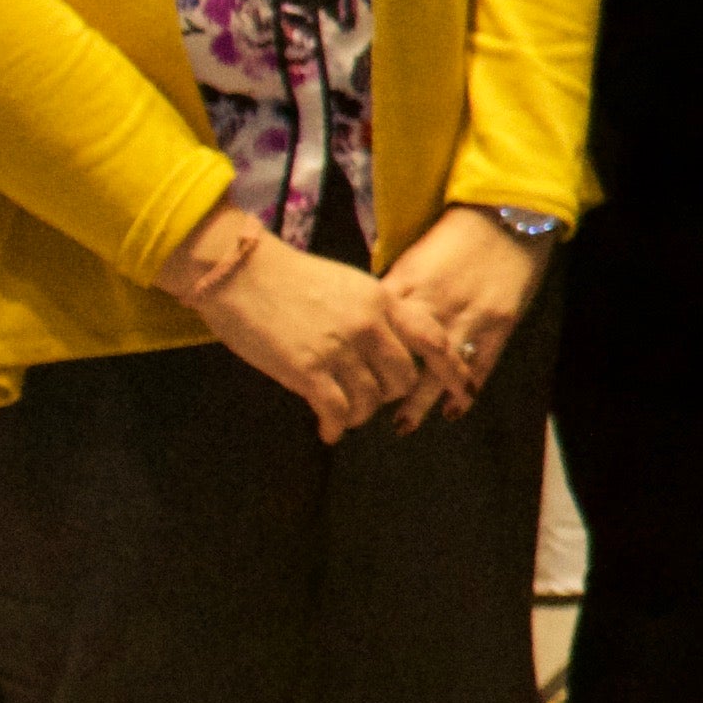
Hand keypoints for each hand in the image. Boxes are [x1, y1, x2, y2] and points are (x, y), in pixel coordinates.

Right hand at [164, 216, 461, 440]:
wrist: (240, 271)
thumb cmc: (290, 277)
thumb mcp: (348, 284)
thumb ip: (374, 312)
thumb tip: (391, 342)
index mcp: (382, 301)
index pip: (432, 339)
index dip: (452, 367)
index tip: (463, 388)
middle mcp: (368, 326)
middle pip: (402, 378)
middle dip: (390, 394)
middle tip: (372, 396)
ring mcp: (338, 349)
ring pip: (370, 400)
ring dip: (360, 413)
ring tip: (345, 413)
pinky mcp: (307, 370)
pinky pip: (337, 410)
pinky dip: (335, 426)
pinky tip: (328, 430)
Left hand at [375, 211, 551, 418]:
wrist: (507, 218)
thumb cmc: (455, 237)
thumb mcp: (414, 258)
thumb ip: (393, 291)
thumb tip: (366, 322)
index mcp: (409, 284)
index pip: (377, 329)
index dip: (360, 358)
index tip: (344, 379)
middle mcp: (436, 303)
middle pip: (403, 354)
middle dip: (384, 386)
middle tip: (363, 412)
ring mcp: (470, 316)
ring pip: (439, 367)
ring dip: (420, 400)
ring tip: (403, 426)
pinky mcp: (499, 324)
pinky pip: (481, 365)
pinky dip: (466, 390)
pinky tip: (453, 409)